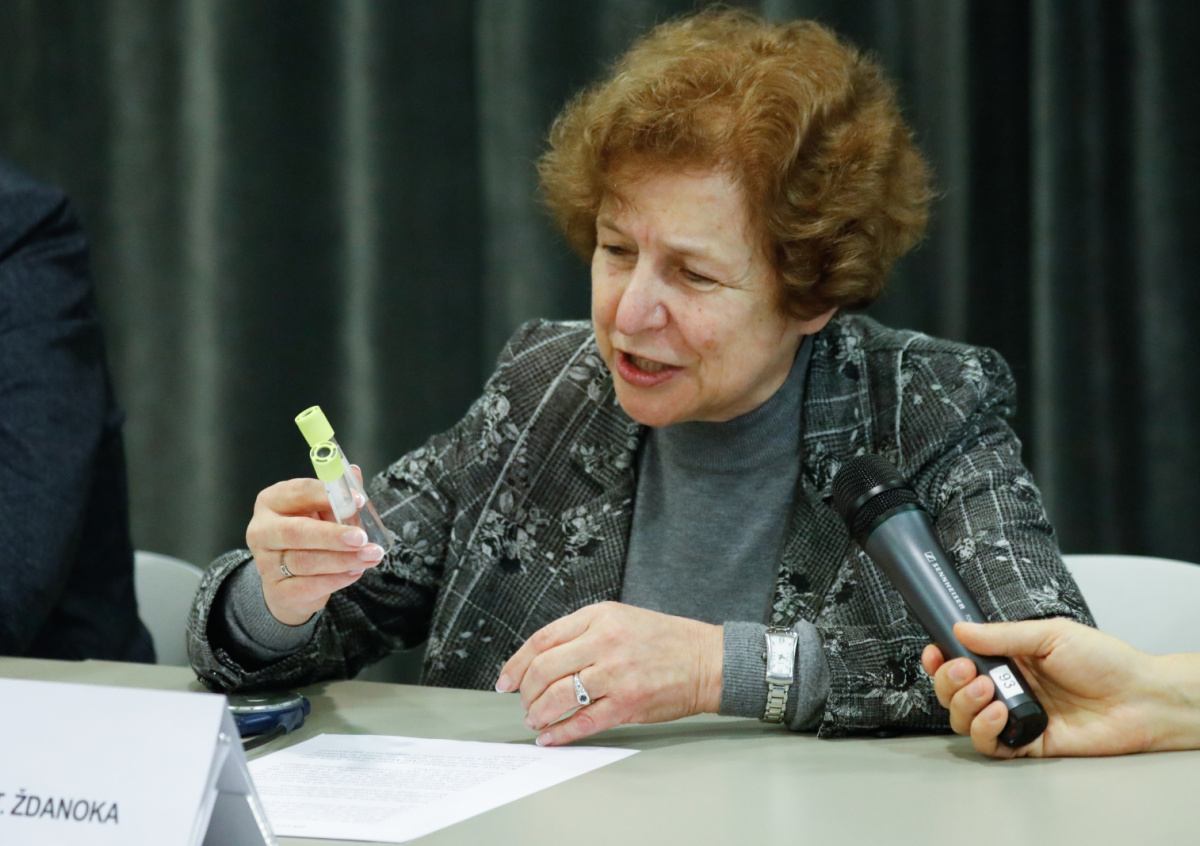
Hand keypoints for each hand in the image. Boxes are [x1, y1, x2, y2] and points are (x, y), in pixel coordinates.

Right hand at [245, 472, 384, 625]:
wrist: (288, 582)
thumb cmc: (308, 536)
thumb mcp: (321, 512)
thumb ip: (338, 496)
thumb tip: (355, 473)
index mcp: (272, 502)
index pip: (298, 492)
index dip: (329, 495)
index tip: (359, 500)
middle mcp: (262, 530)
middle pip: (297, 532)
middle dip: (333, 535)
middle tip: (362, 538)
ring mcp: (266, 563)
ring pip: (305, 561)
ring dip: (343, 559)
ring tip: (370, 556)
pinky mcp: (278, 591)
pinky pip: (308, 586)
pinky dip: (336, 580)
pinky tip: (355, 572)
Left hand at [495, 601, 722, 746]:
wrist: (707, 660)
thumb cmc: (664, 640)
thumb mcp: (619, 618)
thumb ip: (582, 634)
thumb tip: (540, 660)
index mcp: (599, 617)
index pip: (542, 639)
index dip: (516, 663)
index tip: (505, 680)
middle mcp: (605, 642)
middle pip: (545, 668)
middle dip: (526, 691)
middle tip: (523, 703)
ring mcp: (616, 674)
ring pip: (559, 696)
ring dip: (538, 713)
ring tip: (534, 720)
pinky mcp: (628, 703)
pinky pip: (583, 722)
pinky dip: (560, 733)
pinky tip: (549, 737)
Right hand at [921, 618, 1156, 757]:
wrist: (1141, 698)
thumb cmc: (1105, 662)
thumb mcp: (1050, 634)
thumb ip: (1003, 636)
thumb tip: (960, 629)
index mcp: (1010, 659)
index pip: (962, 660)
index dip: (941, 659)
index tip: (935, 653)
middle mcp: (1008, 689)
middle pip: (954, 692)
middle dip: (949, 681)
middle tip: (964, 671)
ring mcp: (1015, 717)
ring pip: (964, 719)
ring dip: (964, 704)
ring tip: (984, 691)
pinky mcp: (1027, 744)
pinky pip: (990, 745)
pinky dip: (984, 730)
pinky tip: (997, 714)